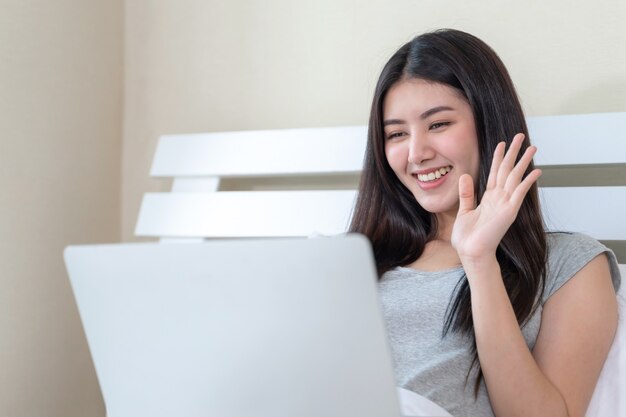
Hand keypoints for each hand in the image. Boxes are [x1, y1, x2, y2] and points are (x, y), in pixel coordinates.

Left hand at [451, 133, 541, 262]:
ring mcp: (505, 204)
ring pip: (516, 177)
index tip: (502, 143)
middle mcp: (499, 199)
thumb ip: (466, 194)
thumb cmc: (467, 237)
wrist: (471, 252)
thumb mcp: (464, 211)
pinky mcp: (509, 212)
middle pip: (508, 170)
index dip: (498, 157)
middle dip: (514, 153)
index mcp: (488, 198)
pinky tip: (536, 171)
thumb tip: (465, 175)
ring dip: (523, 162)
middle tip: (520, 136)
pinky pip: (519, 193)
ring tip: (532, 147)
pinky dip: (527, 182)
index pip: (495, 173)